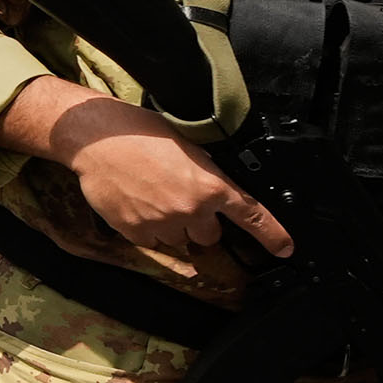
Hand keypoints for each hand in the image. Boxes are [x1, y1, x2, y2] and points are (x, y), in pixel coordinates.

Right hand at [16, 84, 288, 269]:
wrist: (97, 140)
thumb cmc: (141, 133)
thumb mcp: (188, 145)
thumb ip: (207, 172)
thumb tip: (215, 187)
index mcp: (211, 185)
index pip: (251, 216)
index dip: (273, 236)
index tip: (285, 250)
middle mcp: (192, 209)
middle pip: (209, 235)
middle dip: (199, 222)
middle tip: (179, 198)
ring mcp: (163, 224)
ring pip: (179, 239)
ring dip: (172, 225)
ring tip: (151, 197)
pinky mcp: (136, 232)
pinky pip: (151, 241)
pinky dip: (146, 227)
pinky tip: (135, 203)